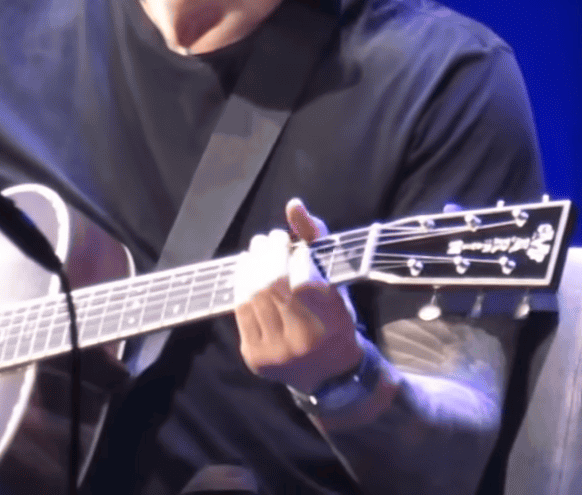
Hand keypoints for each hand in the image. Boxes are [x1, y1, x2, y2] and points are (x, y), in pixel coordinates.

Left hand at [233, 197, 365, 393]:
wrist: (331, 377)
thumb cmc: (339, 322)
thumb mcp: (340, 284)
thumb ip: (319, 243)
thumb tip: (293, 204)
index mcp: (332, 323)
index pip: (304, 278)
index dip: (296, 255)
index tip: (296, 246)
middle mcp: (302, 340)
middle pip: (273, 285)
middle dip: (269, 254)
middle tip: (272, 239)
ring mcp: (275, 351)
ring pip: (253, 297)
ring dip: (252, 265)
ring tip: (258, 249)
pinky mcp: (254, 356)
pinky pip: (241, 313)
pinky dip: (240, 285)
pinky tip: (246, 269)